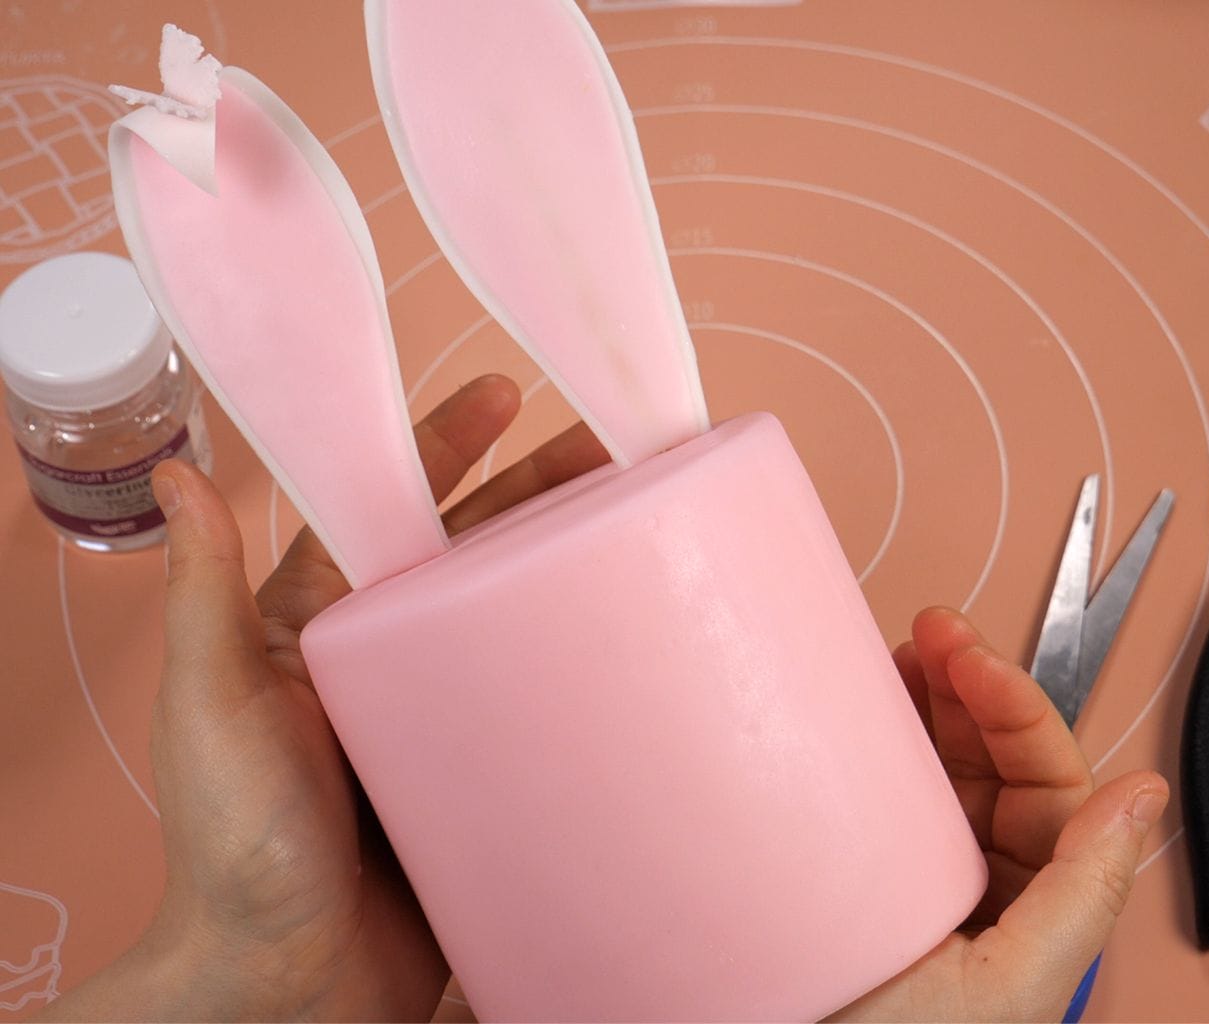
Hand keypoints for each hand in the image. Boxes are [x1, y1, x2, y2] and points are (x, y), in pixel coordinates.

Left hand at [39, 376, 608, 1021]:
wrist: (287, 988)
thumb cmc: (232, 847)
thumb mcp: (212, 707)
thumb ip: (204, 595)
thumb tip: (177, 475)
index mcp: (323, 628)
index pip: (389, 511)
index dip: (444, 447)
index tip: (504, 393)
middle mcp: (387, 662)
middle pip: (475, 552)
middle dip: (539, 493)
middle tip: (612, 452)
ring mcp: (444, 718)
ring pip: (517, 620)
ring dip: (571, 567)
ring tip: (640, 523)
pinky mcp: (488, 775)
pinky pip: (546, 705)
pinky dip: (591, 669)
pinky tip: (639, 645)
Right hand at [829, 607, 1168, 1022]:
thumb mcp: (1006, 987)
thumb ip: (1081, 892)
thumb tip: (1144, 795)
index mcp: (1031, 914)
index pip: (1048, 789)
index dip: (1018, 712)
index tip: (970, 659)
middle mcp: (980, 889)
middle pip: (994, 765)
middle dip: (971, 690)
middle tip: (933, 632)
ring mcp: (916, 876)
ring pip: (937, 769)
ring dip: (926, 703)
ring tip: (901, 652)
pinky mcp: (853, 873)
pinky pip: (876, 791)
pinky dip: (875, 741)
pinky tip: (865, 707)